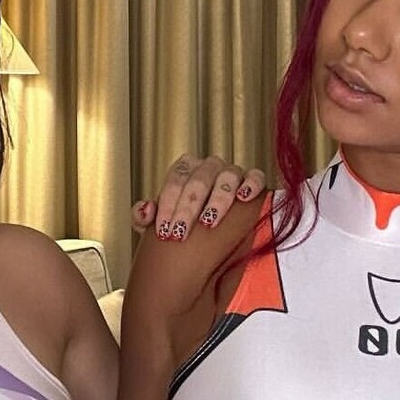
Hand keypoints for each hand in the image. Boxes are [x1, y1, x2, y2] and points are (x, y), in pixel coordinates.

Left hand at [131, 155, 265, 240]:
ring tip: (209, 222)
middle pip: (198, 181)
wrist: (209, 231)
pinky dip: (251, 185)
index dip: (168, 207)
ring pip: (226, 178)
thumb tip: (145, 210)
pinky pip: (255, 176)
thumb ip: (143, 216)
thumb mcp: (161, 220)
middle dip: (187, 209)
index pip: (174, 181)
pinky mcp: (253, 180)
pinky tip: (244, 199)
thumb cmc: (183, 222)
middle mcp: (208, 166)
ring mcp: (232, 171)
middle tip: (180, 234)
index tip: (164, 231)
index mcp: (185, 168)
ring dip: (217, 201)